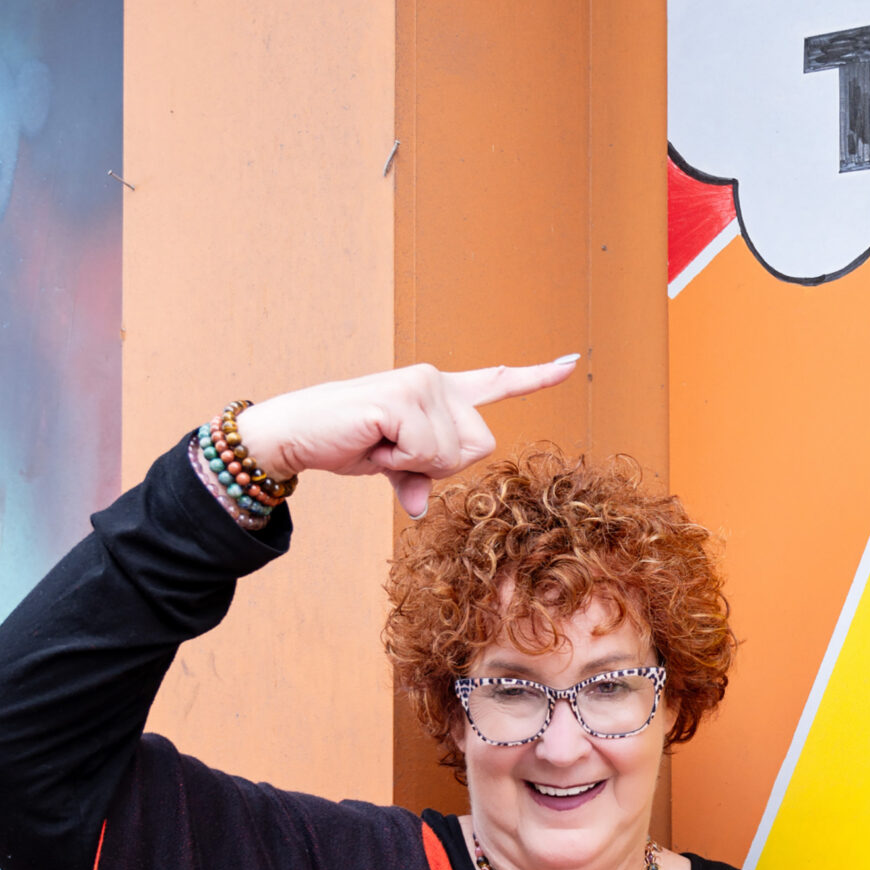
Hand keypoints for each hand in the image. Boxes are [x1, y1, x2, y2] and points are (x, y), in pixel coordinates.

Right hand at [236, 359, 579, 516]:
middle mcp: (437, 382)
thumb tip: (423, 508)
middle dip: (438, 465)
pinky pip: (426, 452)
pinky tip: (372, 441)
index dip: (538, 376)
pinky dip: (398, 461)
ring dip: (413, 464)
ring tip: (378, 444)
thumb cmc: (344, 443)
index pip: (499, 382)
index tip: (574, 362)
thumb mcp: (394, 465)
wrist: (294, 434)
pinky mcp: (402, 399)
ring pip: (453, 454)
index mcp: (442, 393)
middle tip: (392, 451)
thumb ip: (420, 479)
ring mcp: (421, 386)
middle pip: (480, 446)